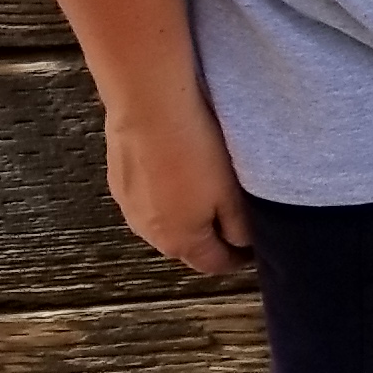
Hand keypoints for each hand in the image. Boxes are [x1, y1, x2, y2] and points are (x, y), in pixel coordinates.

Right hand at [105, 99, 254, 278]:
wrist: (150, 108)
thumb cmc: (194, 150)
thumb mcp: (232, 194)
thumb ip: (240, 227)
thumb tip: (243, 243)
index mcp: (180, 243)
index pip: (214, 264)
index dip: (238, 257)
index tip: (252, 246)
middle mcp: (148, 232)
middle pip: (189, 245)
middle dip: (212, 235)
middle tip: (234, 214)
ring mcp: (130, 207)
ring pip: (167, 220)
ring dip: (187, 212)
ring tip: (208, 186)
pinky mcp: (120, 180)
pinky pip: (149, 195)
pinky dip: (166, 190)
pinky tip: (179, 165)